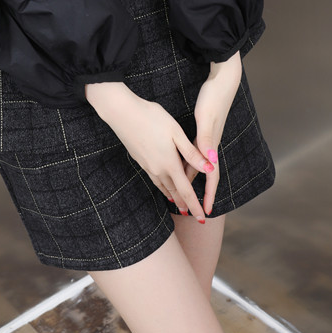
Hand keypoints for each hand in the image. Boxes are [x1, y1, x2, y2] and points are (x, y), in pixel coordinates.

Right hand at [85, 82, 214, 220]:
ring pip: (163, 186)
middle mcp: (158, 169)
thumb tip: (209, 168)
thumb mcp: (176, 132)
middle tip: (193, 216)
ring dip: (173, 197)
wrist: (122, 113)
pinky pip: (155, 179)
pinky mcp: (140, 160)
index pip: (186, 191)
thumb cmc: (152, 118)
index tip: (202, 219)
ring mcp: (147, 165)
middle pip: (174, 192)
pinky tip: (163, 186)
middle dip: (184, 204)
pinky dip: (162, 187)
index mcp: (170, 163)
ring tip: (179, 205)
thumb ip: (191, 153)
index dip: (195, 206)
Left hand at [187, 51, 242, 215]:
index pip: (211, 175)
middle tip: (192, 209)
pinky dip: (190, 162)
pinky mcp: (205, 128)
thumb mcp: (207, 117)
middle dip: (199, 191)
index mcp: (211, 143)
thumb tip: (209, 162)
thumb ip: (207, 138)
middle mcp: (211, 143)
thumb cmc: (214, 96)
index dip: (208, 194)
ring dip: (193, 177)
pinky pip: (197, 152)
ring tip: (184, 192)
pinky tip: (183, 163)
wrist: (223, 78)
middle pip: (204, 173)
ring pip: (199, 163)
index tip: (205, 212)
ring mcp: (208, 136)